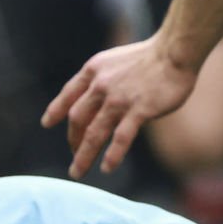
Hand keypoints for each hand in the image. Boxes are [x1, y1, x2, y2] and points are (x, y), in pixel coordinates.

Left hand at [41, 38, 198, 177]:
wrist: (175, 51)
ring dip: (83, 155)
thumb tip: (96, 102)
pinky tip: (106, 168)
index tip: (47, 123)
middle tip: (74, 154)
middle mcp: (101, 86)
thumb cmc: (150, 56)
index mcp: (94, 71)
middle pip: (77, 118)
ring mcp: (119, 99)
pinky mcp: (139, 110)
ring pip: (94, 133)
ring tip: (77, 172)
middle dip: (73, 139)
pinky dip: (112, 155)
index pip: (69, 94)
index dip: (56, 109)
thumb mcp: (115, 61)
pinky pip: (121, 138)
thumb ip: (103, 79)